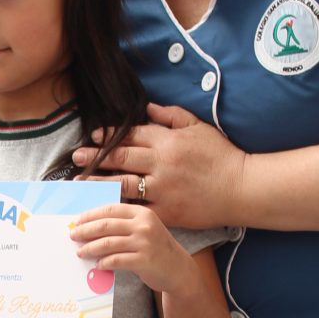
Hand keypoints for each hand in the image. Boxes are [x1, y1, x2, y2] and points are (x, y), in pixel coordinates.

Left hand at [71, 200, 200, 294]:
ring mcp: (144, 243)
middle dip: (85, 231)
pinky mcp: (144, 260)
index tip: (77, 222)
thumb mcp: (144, 229)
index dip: (91, 215)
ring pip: (108, 243)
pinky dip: (103, 263)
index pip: (110, 210)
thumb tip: (89, 226)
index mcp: (142, 213)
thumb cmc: (156, 248)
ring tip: (81, 252)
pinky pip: (116, 260)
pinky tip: (97, 265)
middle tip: (73, 236)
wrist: (178, 269)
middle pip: (106, 225)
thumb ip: (123, 225)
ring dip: (90, 248)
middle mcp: (144, 225)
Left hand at [73, 102, 247, 227]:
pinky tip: (103, 209)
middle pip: (121, 157)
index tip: (94, 136)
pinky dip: (119, 209)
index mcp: (168, 141)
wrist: (242, 187)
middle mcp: (162, 163)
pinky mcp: (167, 210)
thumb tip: (147, 107)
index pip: (132, 134)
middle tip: (76, 157)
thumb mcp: (199, 128)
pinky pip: (137, 209)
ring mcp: (163, 188)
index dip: (110, 135)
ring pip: (122, 185)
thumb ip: (172, 116)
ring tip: (79, 185)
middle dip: (95, 157)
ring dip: (97, 184)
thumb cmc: (222, 156)